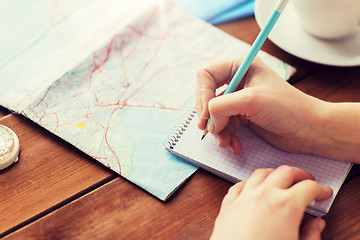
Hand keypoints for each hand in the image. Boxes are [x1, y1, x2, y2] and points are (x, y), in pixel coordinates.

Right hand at [195, 55, 323, 155]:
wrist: (309, 129)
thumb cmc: (286, 108)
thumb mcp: (250, 101)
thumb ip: (221, 106)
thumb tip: (207, 120)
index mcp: (239, 65)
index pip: (205, 75)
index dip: (201, 95)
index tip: (205, 115)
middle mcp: (236, 80)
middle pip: (206, 96)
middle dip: (209, 116)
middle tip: (211, 131)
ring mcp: (238, 99)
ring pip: (214, 114)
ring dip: (218, 131)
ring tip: (227, 143)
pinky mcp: (242, 115)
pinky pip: (223, 126)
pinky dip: (227, 137)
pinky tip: (235, 146)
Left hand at [210, 166, 332, 239]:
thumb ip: (311, 236)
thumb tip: (316, 225)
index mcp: (286, 206)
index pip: (309, 187)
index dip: (320, 189)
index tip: (323, 192)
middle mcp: (264, 196)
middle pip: (285, 172)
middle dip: (300, 174)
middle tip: (307, 180)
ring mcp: (244, 198)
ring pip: (261, 173)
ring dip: (274, 173)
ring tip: (281, 179)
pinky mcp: (228, 205)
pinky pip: (239, 185)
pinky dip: (250, 182)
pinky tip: (253, 187)